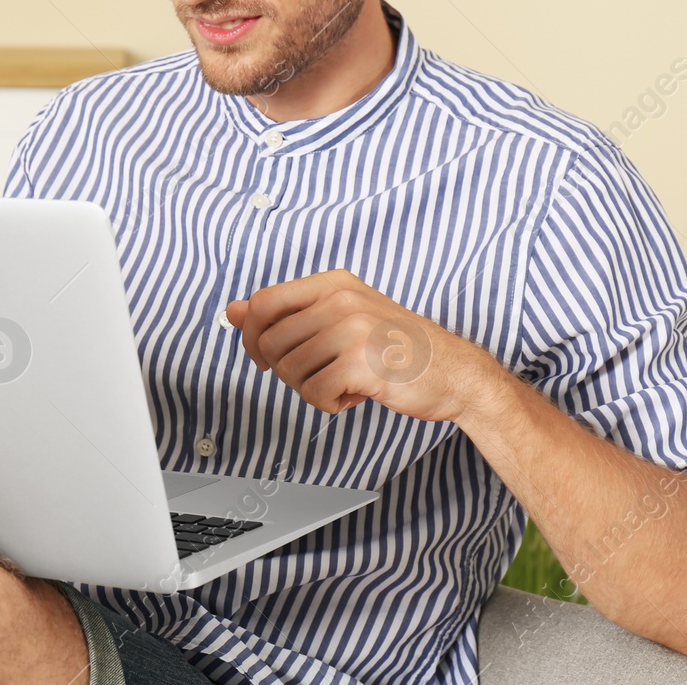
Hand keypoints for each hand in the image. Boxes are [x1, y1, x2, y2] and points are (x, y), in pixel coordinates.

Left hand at [226, 269, 478, 423]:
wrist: (454, 372)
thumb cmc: (398, 346)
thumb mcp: (342, 316)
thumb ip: (288, 312)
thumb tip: (233, 311)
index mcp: (334, 283)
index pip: (263, 302)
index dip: (252, 336)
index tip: (264, 357)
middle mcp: (341, 300)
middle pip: (270, 342)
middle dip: (285, 370)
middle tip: (318, 374)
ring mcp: (351, 330)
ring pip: (289, 371)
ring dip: (311, 388)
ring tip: (344, 381)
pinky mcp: (360, 364)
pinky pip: (314, 394)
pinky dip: (330, 403)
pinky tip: (355, 394)